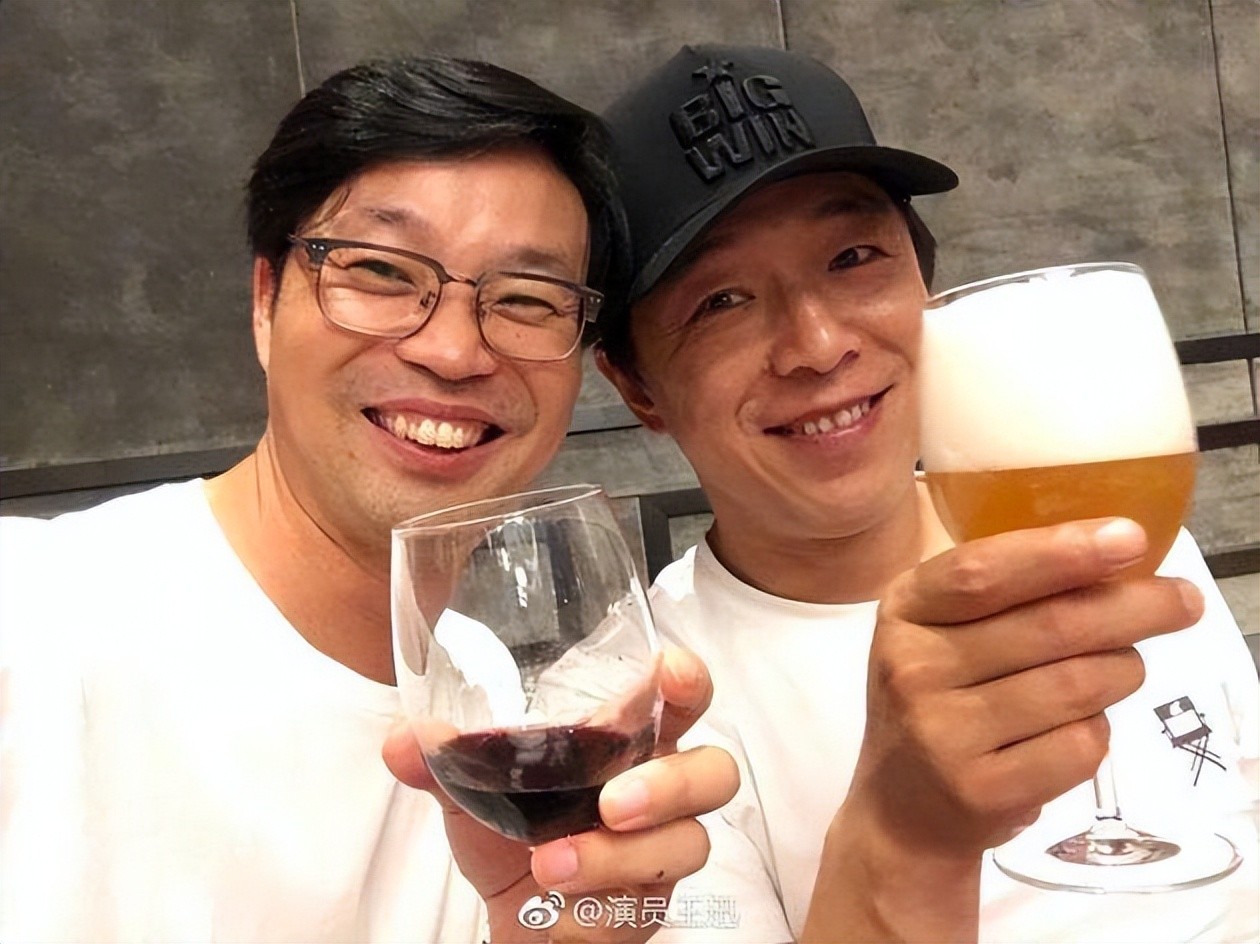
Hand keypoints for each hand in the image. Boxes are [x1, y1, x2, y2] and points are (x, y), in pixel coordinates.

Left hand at [383, 646, 737, 942]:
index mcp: (629, 742)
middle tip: (612, 801)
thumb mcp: (473, 792)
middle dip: (671, 782)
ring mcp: (662, 850)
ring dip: (621, 857)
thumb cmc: (513, 838)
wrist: (517, 923)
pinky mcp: (648, 905)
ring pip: (689, 843)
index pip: (681, 699)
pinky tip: (554, 906)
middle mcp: (661, 790)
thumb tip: (403, 742)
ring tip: (555, 864)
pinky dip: (595, 905)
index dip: (688, 681)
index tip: (670, 671)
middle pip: (715, 771)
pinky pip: (643, 905)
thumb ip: (444, 761)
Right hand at [804, 518, 1203, 941]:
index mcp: (904, 610)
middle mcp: (912, 667)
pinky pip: (1079, 745)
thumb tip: (1112, 550)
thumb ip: (1003, 592)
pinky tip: (1081, 725)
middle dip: (1133, 608)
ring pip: (1077, 686)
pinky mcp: (981, 791)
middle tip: (1182, 601)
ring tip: (1123, 668)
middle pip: (1049, 627)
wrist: (902, 809)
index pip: (982, 572)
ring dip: (1122, 671)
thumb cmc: (940, 697)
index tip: (1129, 538)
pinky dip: (1099, 730)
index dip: (1060, 552)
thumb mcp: (941, 631)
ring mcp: (942, 734)